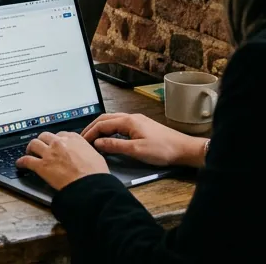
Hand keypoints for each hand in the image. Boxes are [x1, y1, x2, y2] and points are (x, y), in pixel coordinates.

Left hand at [14, 131, 109, 190]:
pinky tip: (20, 164)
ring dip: (31, 148)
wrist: (90, 185)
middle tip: (41, 146)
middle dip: (42, 141)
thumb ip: (85, 150)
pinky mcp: (42, 166)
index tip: (55, 143)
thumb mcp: (95, 155)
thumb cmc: (95, 173)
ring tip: (29, 152)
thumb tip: (84, 154)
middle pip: (45, 136)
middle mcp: (59, 142)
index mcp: (73, 138)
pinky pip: (27, 161)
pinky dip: (22, 162)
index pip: (60, 134)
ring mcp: (49, 153)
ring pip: (34, 144)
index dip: (56, 139)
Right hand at [81, 113, 207, 168]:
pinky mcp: (141, 126)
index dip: (90, 132)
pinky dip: (110, 129)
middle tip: (83, 139)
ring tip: (93, 138)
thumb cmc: (162, 149)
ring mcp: (137, 120)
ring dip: (101, 128)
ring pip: (113, 120)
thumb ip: (115, 145)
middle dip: (93, 127)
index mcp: (128, 120)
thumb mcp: (136, 150)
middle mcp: (131, 117)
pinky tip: (109, 138)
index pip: (102, 123)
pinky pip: (120, 124)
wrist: (183, 149)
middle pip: (106, 118)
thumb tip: (97, 143)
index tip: (82, 142)